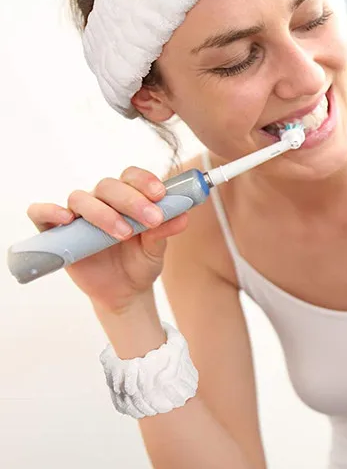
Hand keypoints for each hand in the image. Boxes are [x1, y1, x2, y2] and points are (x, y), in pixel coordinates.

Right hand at [27, 166, 189, 312]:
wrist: (124, 292)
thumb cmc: (140, 263)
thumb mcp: (156, 249)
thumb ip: (165, 231)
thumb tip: (183, 216)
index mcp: (127, 198)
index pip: (132, 177)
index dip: (145, 181)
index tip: (161, 195)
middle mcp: (102, 201)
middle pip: (109, 186)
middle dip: (132, 200)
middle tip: (152, 218)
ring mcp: (78, 216)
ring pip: (81, 198)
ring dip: (103, 213)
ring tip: (124, 233)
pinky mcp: (56, 233)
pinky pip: (41, 214)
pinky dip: (49, 211)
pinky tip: (66, 219)